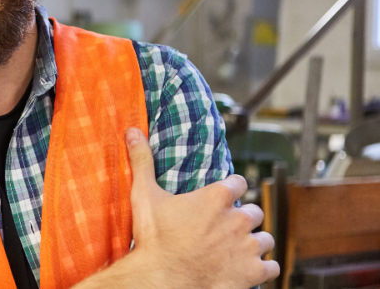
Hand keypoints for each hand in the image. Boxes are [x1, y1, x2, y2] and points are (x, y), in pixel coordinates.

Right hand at [125, 127, 278, 287]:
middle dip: (243, 217)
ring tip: (237, 248)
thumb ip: (142, 162)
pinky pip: (272, 266)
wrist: (162, 279)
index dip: (230, 189)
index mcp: (216, 198)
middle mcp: (238, 219)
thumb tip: (133, 131)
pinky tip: (247, 268)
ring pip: (265, 239)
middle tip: (225, 226)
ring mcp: (248, 247)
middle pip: (254, 211)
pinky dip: (262, 267)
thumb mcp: (144, 196)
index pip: (239, 183)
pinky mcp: (253, 272)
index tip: (222, 196)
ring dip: (254, 242)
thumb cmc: (154, 239)